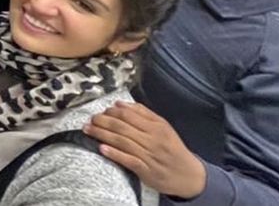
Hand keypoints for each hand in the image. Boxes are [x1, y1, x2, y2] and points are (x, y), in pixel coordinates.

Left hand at [84, 101, 206, 198]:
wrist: (189, 175)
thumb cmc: (173, 149)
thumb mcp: (164, 127)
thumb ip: (143, 113)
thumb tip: (120, 103)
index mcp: (157, 127)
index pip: (128, 115)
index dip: (111, 112)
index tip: (100, 111)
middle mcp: (153, 140)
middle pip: (122, 127)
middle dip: (102, 121)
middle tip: (89, 120)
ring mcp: (149, 155)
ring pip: (122, 142)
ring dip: (102, 135)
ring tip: (88, 130)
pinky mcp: (147, 170)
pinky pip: (128, 160)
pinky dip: (114, 154)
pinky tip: (101, 149)